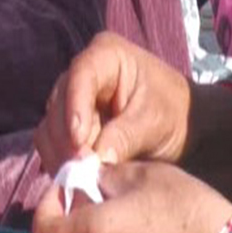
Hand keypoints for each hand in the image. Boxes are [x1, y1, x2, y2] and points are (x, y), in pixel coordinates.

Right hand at [35, 31, 191, 171]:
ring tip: (79, 177)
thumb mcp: (154, 121)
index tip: (79, 140)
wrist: (181, 126)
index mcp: (107, 55)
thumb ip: (126, 135)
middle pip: (60, 101)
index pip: (81, 74)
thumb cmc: (173, 112)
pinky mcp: (67, 122)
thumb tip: (97, 156)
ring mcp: (72, 98)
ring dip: (61, 152)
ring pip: (51, 124)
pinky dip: (59, 159)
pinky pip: (51, 141)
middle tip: (81, 169)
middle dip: (67, 138)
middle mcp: (82, 73)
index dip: (76, 106)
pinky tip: (74, 177)